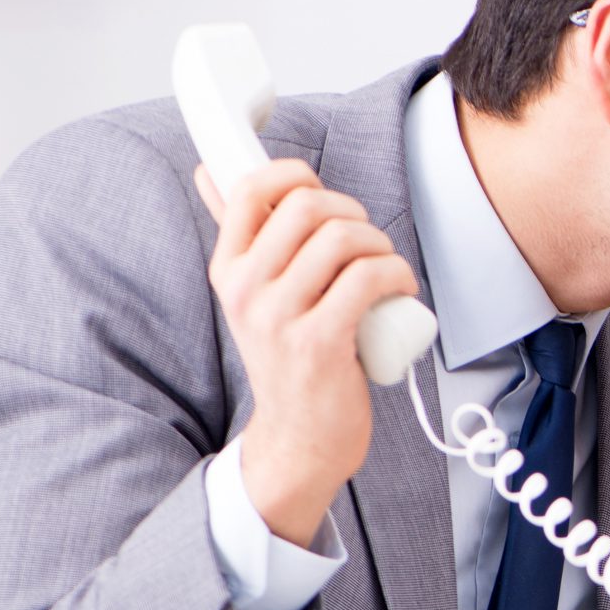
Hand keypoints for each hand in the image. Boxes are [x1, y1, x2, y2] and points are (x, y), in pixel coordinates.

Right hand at [194, 160, 419, 546]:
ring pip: (342, 238)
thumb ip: (240, 237)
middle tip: (364, 238)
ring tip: (383, 267)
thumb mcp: (253, 297)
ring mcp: (281, 318)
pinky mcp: (321, 342)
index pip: (246, 189)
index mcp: (227, 271)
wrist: (301, 438)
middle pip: (305, 206)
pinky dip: (397, 273)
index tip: (319, 191)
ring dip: (379, 243)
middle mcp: (246, 291)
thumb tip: (209, 171)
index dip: (293, 174)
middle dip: (350, 210)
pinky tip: (400, 287)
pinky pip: (369, 277)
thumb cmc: (289, 359)